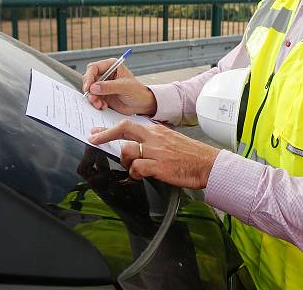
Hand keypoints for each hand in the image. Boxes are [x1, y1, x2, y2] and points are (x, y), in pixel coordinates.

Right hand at [82, 58, 157, 115]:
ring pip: (90, 90)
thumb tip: (93, 87)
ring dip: (93, 98)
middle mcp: (106, 74)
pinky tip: (103, 106)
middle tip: (93, 99)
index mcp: (112, 66)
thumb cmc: (137, 91)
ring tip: (100, 105)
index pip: (94, 68)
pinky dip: (96, 103)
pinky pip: (94, 98)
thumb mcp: (124, 87)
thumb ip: (109, 86)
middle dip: (89, 90)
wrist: (141, 104)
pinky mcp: (103, 95)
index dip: (89, 77)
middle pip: (89, 79)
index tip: (88, 88)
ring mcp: (103, 85)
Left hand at [88, 119, 219, 189]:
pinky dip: (134, 174)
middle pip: (124, 129)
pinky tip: (140, 177)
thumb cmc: (192, 155)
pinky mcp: (159, 166)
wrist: (208, 164)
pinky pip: (137, 168)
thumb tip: (139, 145)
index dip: (111, 129)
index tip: (98, 132)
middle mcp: (155, 138)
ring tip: (134, 169)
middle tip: (94, 139)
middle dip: (105, 134)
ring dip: (126, 162)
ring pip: (128, 151)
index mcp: (158, 131)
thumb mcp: (172, 141)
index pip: (130, 125)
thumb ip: (155, 141)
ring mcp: (157, 151)